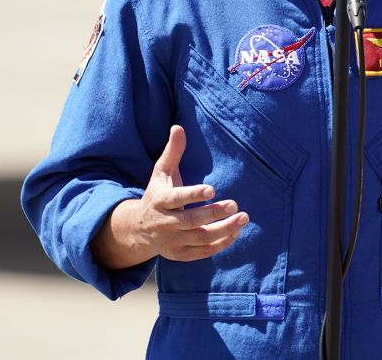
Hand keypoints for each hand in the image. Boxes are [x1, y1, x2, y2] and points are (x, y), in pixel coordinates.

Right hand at [91, 125, 249, 268]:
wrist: (139, 230)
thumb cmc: (157, 195)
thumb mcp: (161, 173)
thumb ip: (172, 152)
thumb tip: (178, 127)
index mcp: (160, 201)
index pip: (177, 199)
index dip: (193, 195)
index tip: (212, 189)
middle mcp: (166, 223)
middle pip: (191, 221)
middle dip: (214, 214)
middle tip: (235, 205)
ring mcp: (173, 241)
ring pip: (200, 238)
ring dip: (223, 230)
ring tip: (243, 218)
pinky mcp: (180, 254)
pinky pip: (202, 252)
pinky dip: (220, 243)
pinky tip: (235, 232)